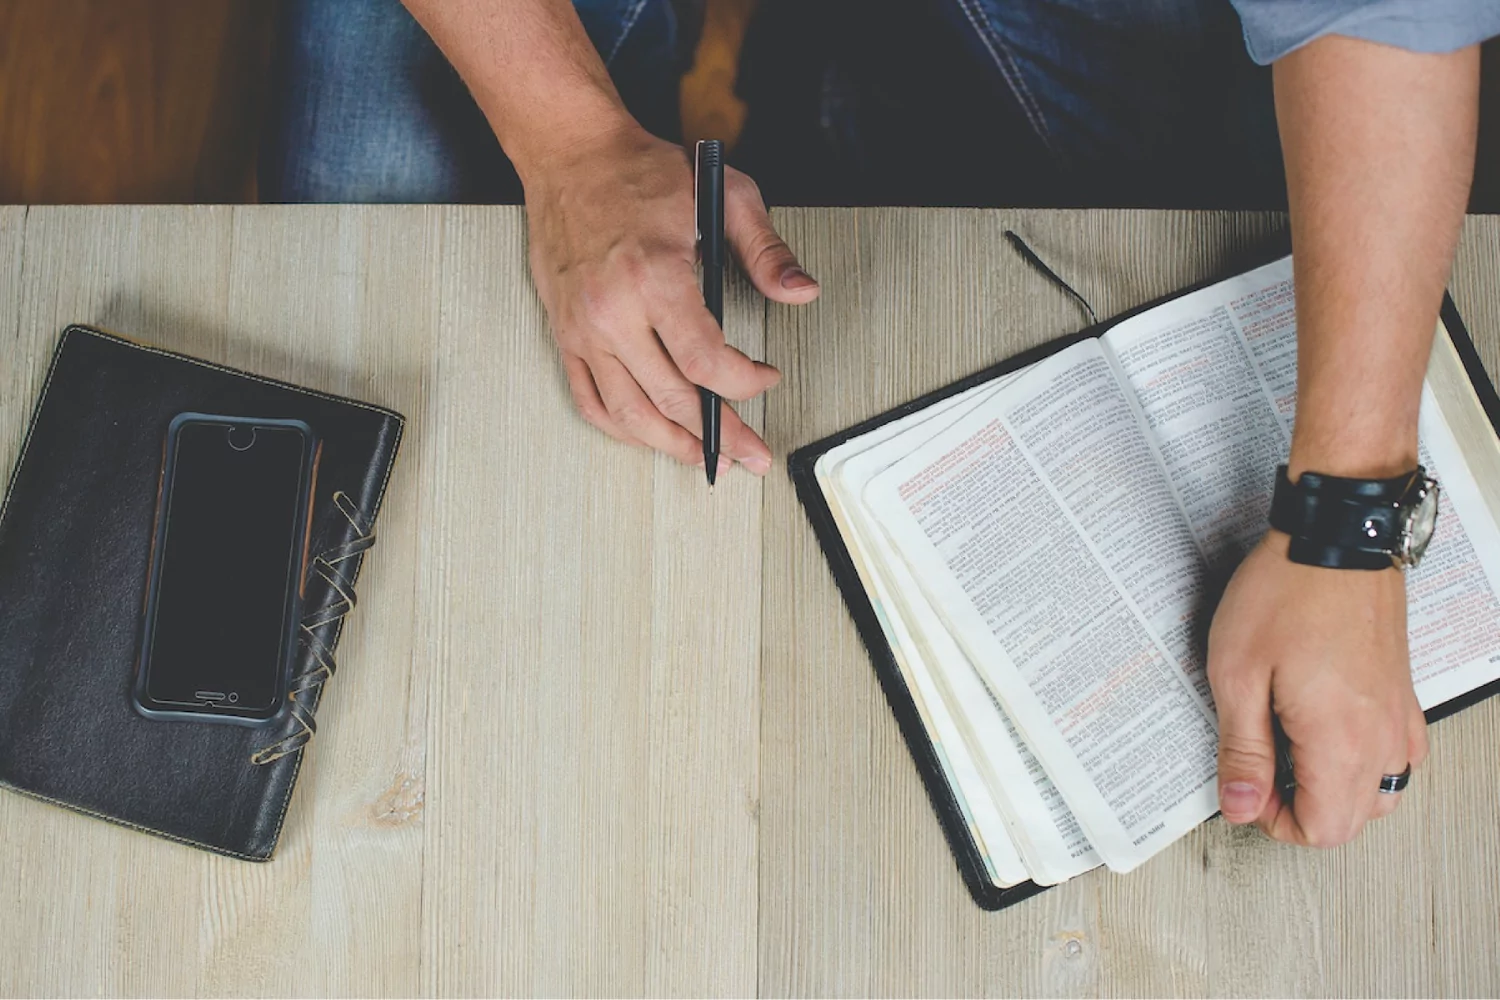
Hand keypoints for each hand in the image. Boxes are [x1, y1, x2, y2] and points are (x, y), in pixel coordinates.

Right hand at [523, 124, 820, 472]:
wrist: (572, 155)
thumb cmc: (641, 173)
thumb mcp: (723, 196)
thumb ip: (766, 250)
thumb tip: (801, 291)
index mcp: (654, 277)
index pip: (705, 361)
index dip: (744, 384)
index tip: (766, 379)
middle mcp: (612, 311)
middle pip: (672, 399)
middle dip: (721, 434)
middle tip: (752, 452)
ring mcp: (584, 329)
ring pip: (630, 414)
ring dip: (672, 446)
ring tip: (707, 459)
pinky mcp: (565, 335)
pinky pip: (591, 401)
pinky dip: (624, 429)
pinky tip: (652, 436)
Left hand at [1207, 529, 1427, 845]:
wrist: (1335, 537)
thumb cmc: (1286, 592)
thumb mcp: (1237, 674)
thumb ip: (1242, 749)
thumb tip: (1241, 805)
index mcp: (1340, 740)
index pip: (1323, 829)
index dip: (1276, 821)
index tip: (1247, 789)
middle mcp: (1380, 736)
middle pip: (1353, 820)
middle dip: (1303, 810)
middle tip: (1261, 770)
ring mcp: (1397, 715)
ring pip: (1380, 792)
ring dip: (1335, 790)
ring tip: (1289, 750)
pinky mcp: (1401, 693)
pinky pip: (1397, 755)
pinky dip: (1364, 762)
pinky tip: (1326, 732)